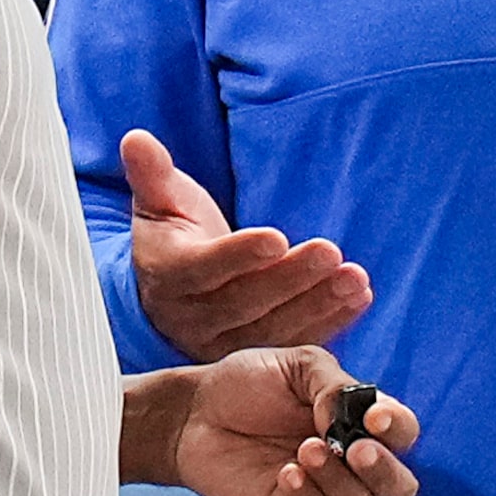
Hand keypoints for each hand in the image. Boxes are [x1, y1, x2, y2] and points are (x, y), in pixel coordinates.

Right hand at [124, 129, 370, 358]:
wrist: (172, 291)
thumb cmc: (173, 235)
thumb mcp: (159, 203)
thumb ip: (152, 174)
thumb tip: (136, 139)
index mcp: (170, 276)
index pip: (205, 268)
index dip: (241, 254)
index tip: (278, 237)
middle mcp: (193, 318)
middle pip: (245, 302)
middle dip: (292, 278)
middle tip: (331, 252)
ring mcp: (224, 344)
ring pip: (273, 328)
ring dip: (319, 304)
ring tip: (354, 279)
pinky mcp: (254, 356)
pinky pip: (293, 343)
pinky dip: (330, 323)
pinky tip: (358, 298)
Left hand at [168, 348, 421, 495]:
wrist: (193, 412)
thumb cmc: (248, 382)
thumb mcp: (297, 365)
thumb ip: (334, 384)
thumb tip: (358, 414)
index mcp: (359, 419)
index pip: (402, 433)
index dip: (398, 428)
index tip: (374, 416)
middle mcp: (349, 459)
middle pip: (398, 487)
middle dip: (385, 472)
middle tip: (356, 449)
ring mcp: (322, 488)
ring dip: (341, 481)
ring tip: (306, 450)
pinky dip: (308, 495)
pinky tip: (286, 472)